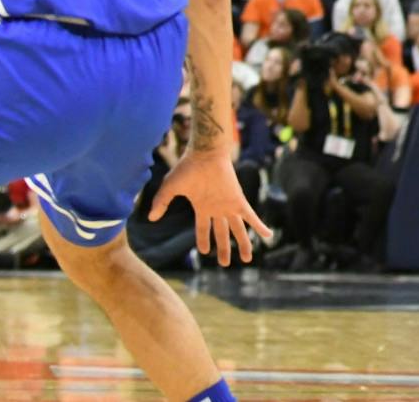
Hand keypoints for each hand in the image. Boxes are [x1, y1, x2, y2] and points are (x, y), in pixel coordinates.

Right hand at [149, 150, 271, 266]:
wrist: (205, 153)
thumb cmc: (187, 168)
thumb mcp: (169, 188)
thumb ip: (161, 203)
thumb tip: (150, 217)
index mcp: (202, 207)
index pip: (203, 229)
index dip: (204, 240)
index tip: (205, 252)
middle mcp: (217, 209)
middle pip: (222, 234)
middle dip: (224, 249)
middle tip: (225, 264)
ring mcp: (228, 205)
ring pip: (237, 229)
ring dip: (243, 244)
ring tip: (247, 259)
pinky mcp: (238, 200)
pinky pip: (251, 216)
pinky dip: (259, 226)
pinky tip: (268, 235)